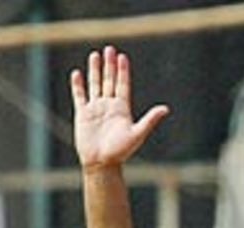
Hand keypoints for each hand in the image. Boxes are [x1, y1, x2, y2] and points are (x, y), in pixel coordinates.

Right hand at [70, 46, 168, 169]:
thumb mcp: (138, 133)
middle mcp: (109, 106)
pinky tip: (77, 73)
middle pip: (109, 81)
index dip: (123, 71)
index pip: (123, 85)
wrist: (102, 162)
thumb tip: (166, 108)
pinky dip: (78, 85)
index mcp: (123, 109)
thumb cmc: (121, 151)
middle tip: (110, 49)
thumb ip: (150, 120)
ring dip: (95, 70)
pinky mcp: (83, 114)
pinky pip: (80, 96)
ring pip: (95, 85)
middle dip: (110, 65)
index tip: (122, 56)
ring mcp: (96, 109)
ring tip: (95, 55)